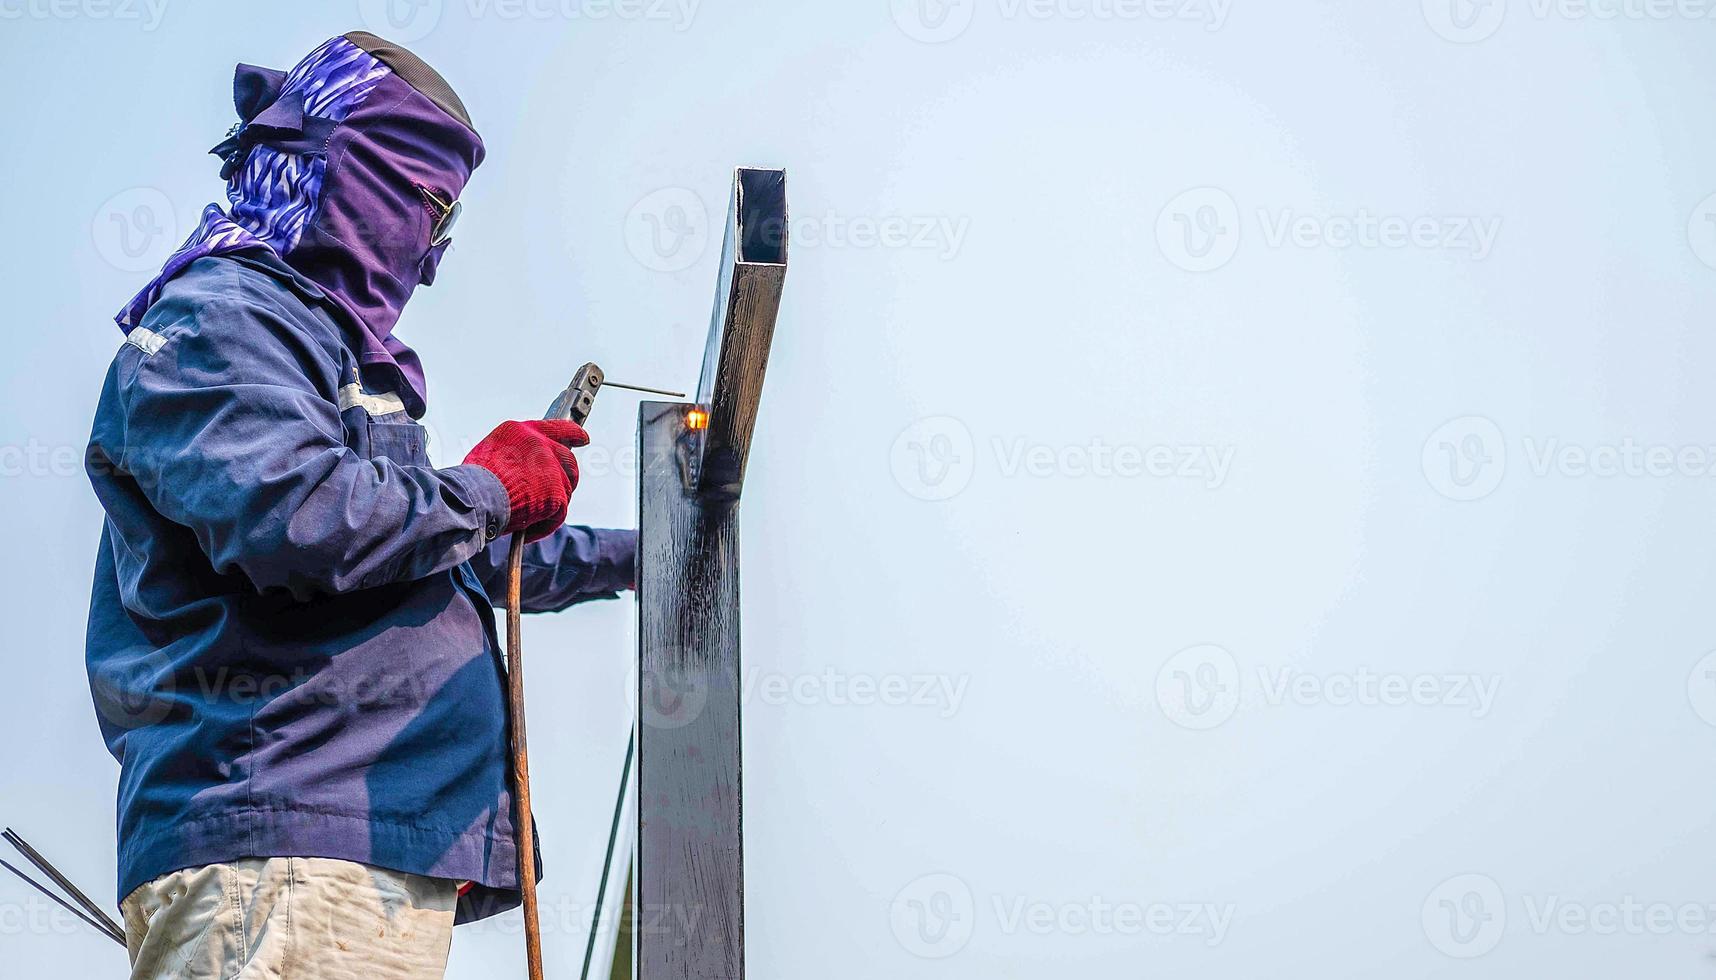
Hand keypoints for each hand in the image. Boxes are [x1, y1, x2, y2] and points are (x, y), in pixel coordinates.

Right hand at [464, 420, 588, 541]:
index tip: (582, 438)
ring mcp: (550, 468)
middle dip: (567, 477)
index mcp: (520, 432)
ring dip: (553, 503)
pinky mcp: (556, 493)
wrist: (470, 499)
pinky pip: (558, 513)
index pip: (555, 427)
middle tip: (557, 493)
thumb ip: (513, 455)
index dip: (572, 433)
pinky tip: (529, 528)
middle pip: (568, 461)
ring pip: (566, 488)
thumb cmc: (470, 483)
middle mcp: (539, 445)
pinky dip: (545, 524)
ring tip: (532, 513)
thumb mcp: (488, 454)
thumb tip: (524, 470)